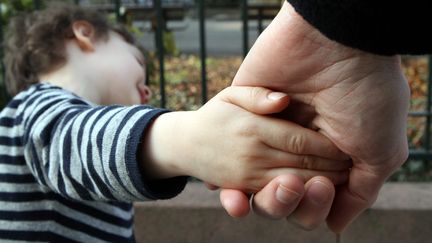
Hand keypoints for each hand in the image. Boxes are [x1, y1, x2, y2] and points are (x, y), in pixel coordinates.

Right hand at [143, 86, 349, 191]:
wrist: (185, 143)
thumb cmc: (216, 114)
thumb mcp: (231, 94)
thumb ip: (256, 94)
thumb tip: (283, 100)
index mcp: (252, 127)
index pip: (299, 140)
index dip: (328, 146)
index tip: (348, 145)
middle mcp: (251, 154)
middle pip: (300, 165)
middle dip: (331, 168)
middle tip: (352, 165)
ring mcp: (246, 176)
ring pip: (292, 184)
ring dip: (320, 186)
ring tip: (339, 180)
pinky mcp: (242, 189)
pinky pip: (274, 196)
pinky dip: (299, 199)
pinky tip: (314, 192)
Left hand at [222, 2, 409, 231]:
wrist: (335, 41)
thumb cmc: (366, 95)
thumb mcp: (381, 151)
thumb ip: (359, 192)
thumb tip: (335, 225)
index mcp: (327, 156)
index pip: (311, 198)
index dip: (313, 204)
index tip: (321, 187)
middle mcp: (297, 147)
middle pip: (280, 194)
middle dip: (285, 201)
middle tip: (295, 184)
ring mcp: (269, 132)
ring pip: (251, 182)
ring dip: (258, 194)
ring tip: (274, 184)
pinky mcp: (244, 114)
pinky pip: (227, 153)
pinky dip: (224, 178)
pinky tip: (225, 188)